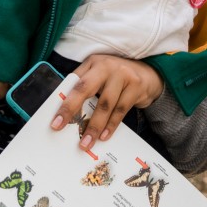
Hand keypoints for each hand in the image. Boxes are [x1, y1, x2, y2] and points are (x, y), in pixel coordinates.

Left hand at [49, 54, 163, 150]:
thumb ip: (85, 86)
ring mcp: (123, 74)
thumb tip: (66, 110)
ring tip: (86, 142)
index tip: (56, 122)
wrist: (149, 73)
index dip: (65, 102)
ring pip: (105, 104)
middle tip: (62, 129)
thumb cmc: (117, 77)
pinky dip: (111, 125)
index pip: (75, 83)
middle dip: (72, 109)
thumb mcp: (100, 75)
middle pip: (86, 88)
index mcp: (94, 63)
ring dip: (94, 126)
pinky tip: (104, 136)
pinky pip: (121, 109)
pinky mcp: (136, 86)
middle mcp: (107, 66)